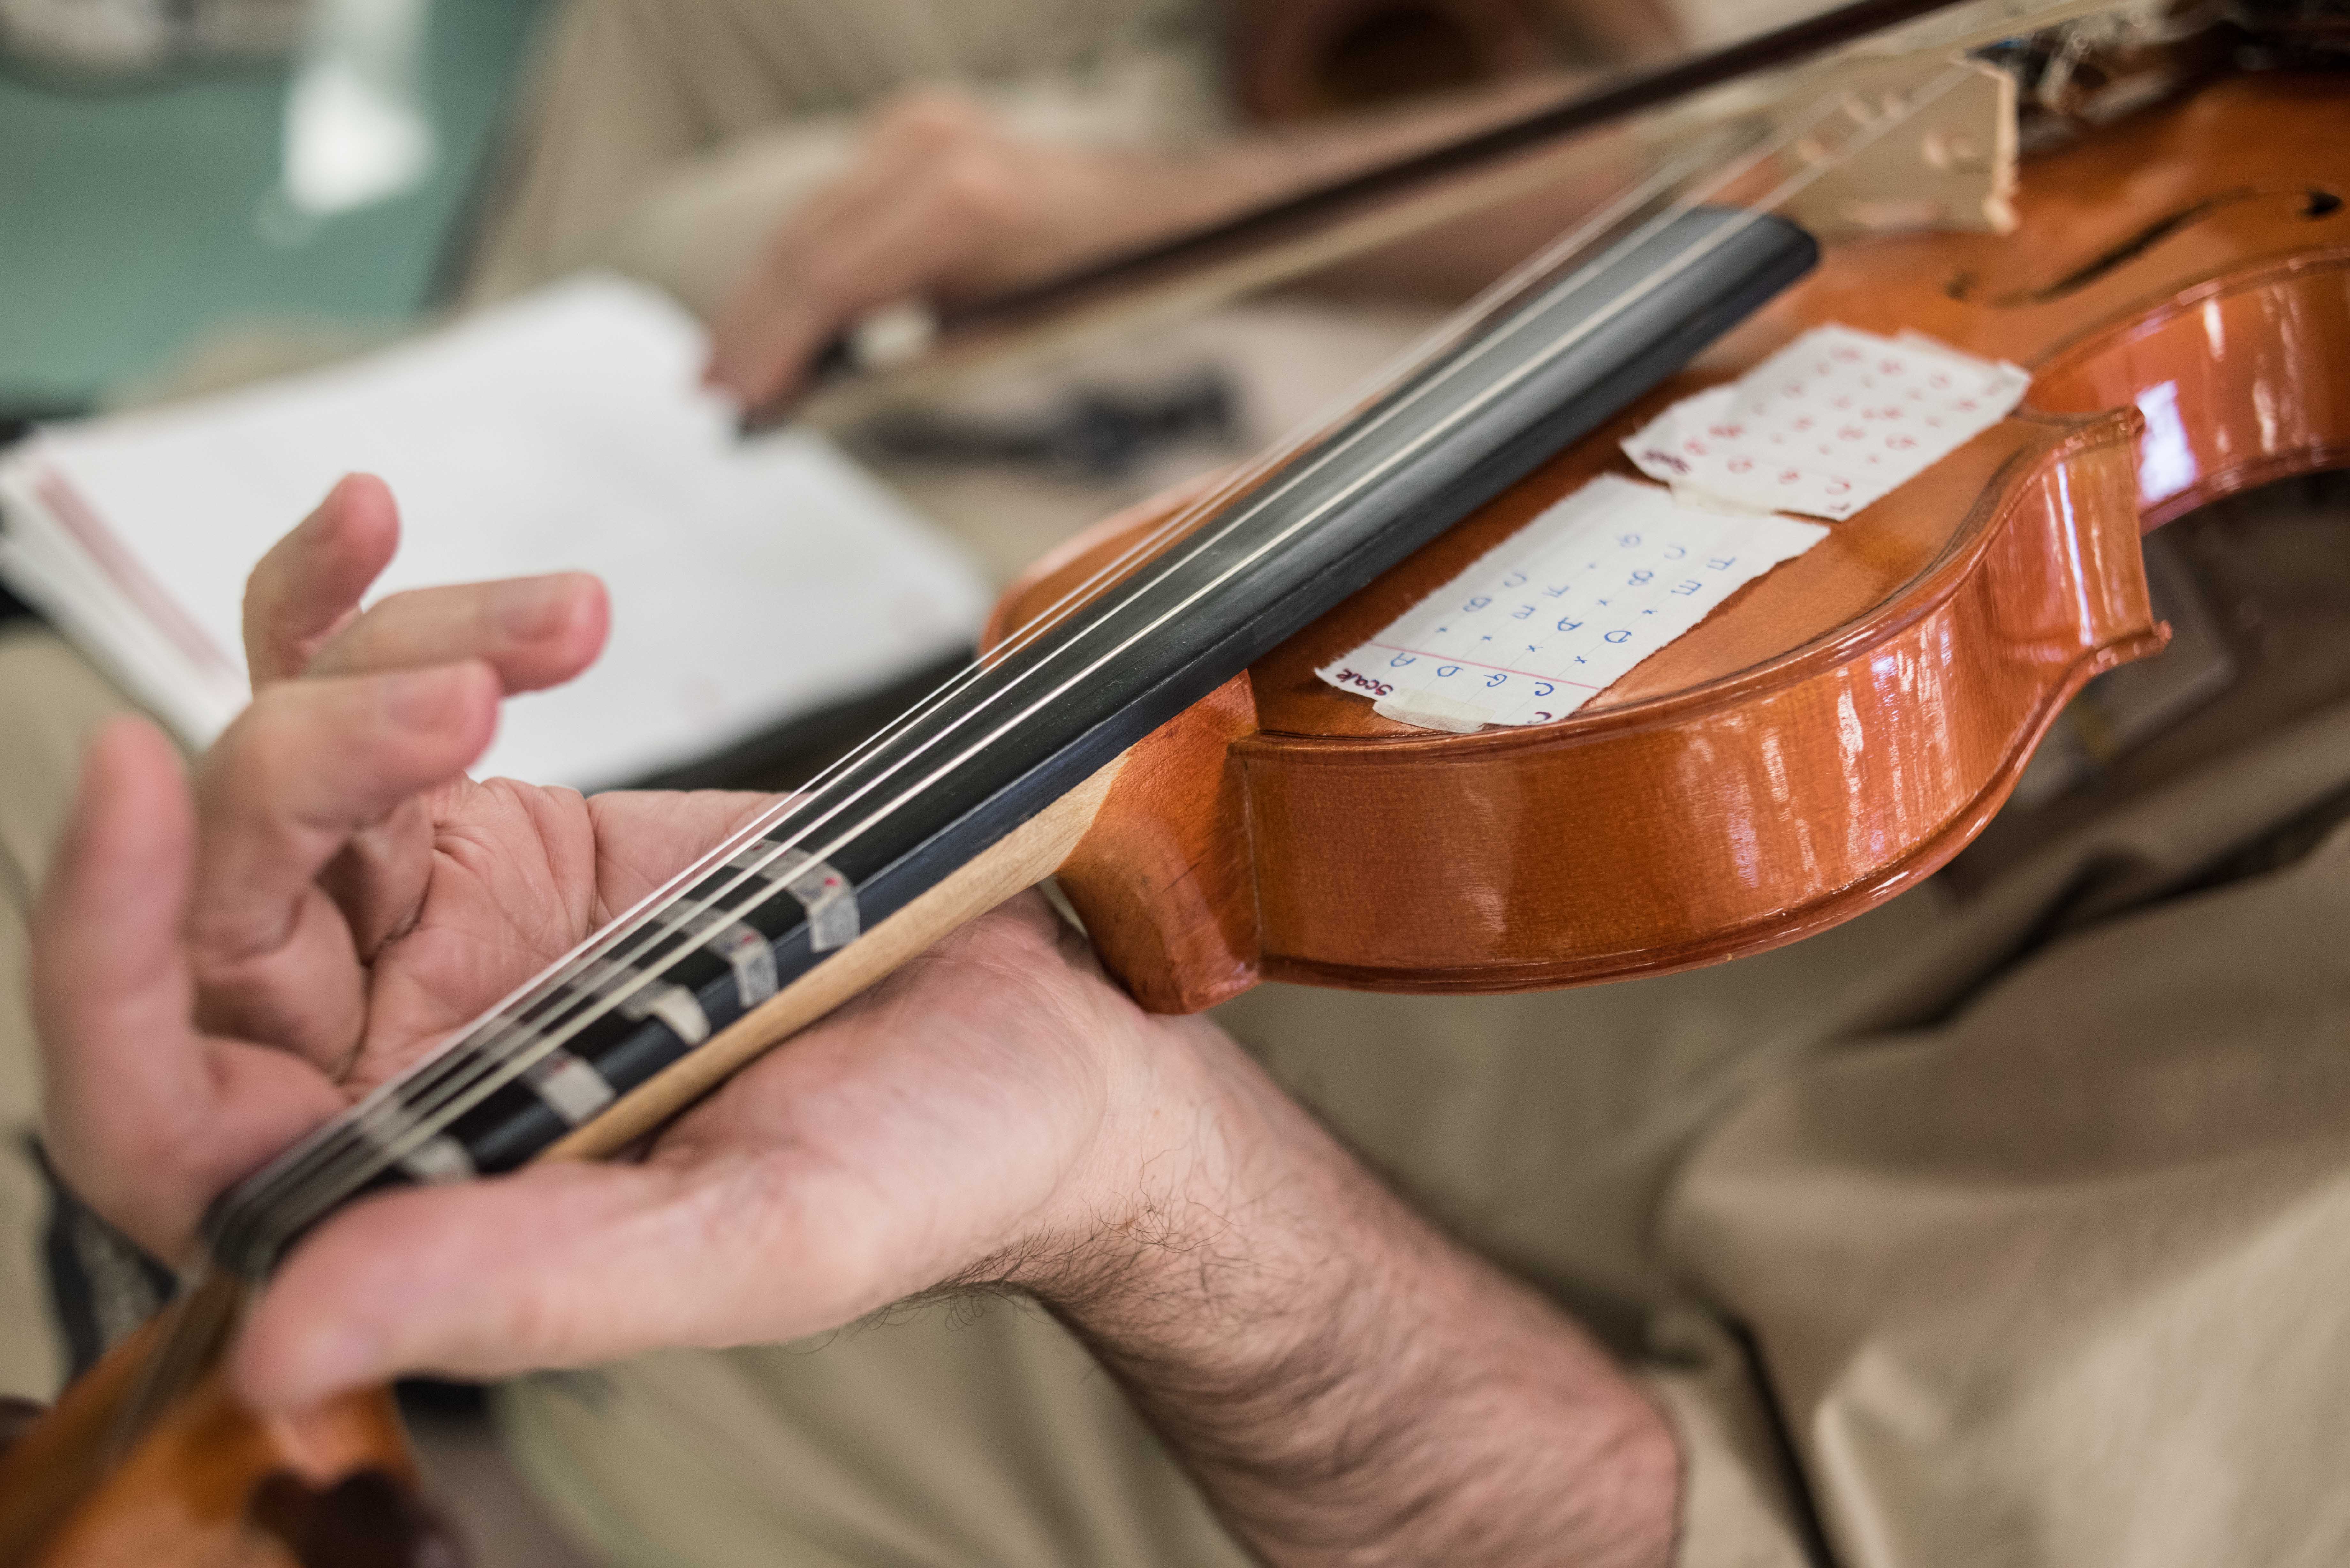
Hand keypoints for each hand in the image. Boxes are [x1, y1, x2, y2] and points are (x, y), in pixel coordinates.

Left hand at [33, 473, 1225, 1406]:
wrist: (1047, 1043)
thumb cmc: (925, 1171)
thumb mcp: (751, 1245)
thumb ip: (524, 1286)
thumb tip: (280, 1336)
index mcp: (407, 1196)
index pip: (154, 1107)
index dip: (97, 954)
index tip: (130, 780)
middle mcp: (389, 1069)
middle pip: (217, 899)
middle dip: (305, 762)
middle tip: (465, 701)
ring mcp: (435, 939)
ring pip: (290, 770)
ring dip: (376, 661)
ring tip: (550, 633)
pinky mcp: (503, 831)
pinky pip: (374, 699)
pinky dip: (385, 608)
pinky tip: (429, 549)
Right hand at [703, 89, 1211, 409]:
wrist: (1165, 213)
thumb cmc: (1109, 280)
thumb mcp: (1010, 337)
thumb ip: (908, 363)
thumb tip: (816, 392)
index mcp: (958, 200)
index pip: (826, 279)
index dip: (770, 346)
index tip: (739, 401)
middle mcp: (929, 148)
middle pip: (802, 246)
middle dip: (751, 326)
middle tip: (713, 391)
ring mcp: (919, 130)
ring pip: (808, 223)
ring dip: (764, 297)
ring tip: (729, 365)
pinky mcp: (914, 132)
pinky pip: (837, 205)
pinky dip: (803, 264)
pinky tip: (777, 313)